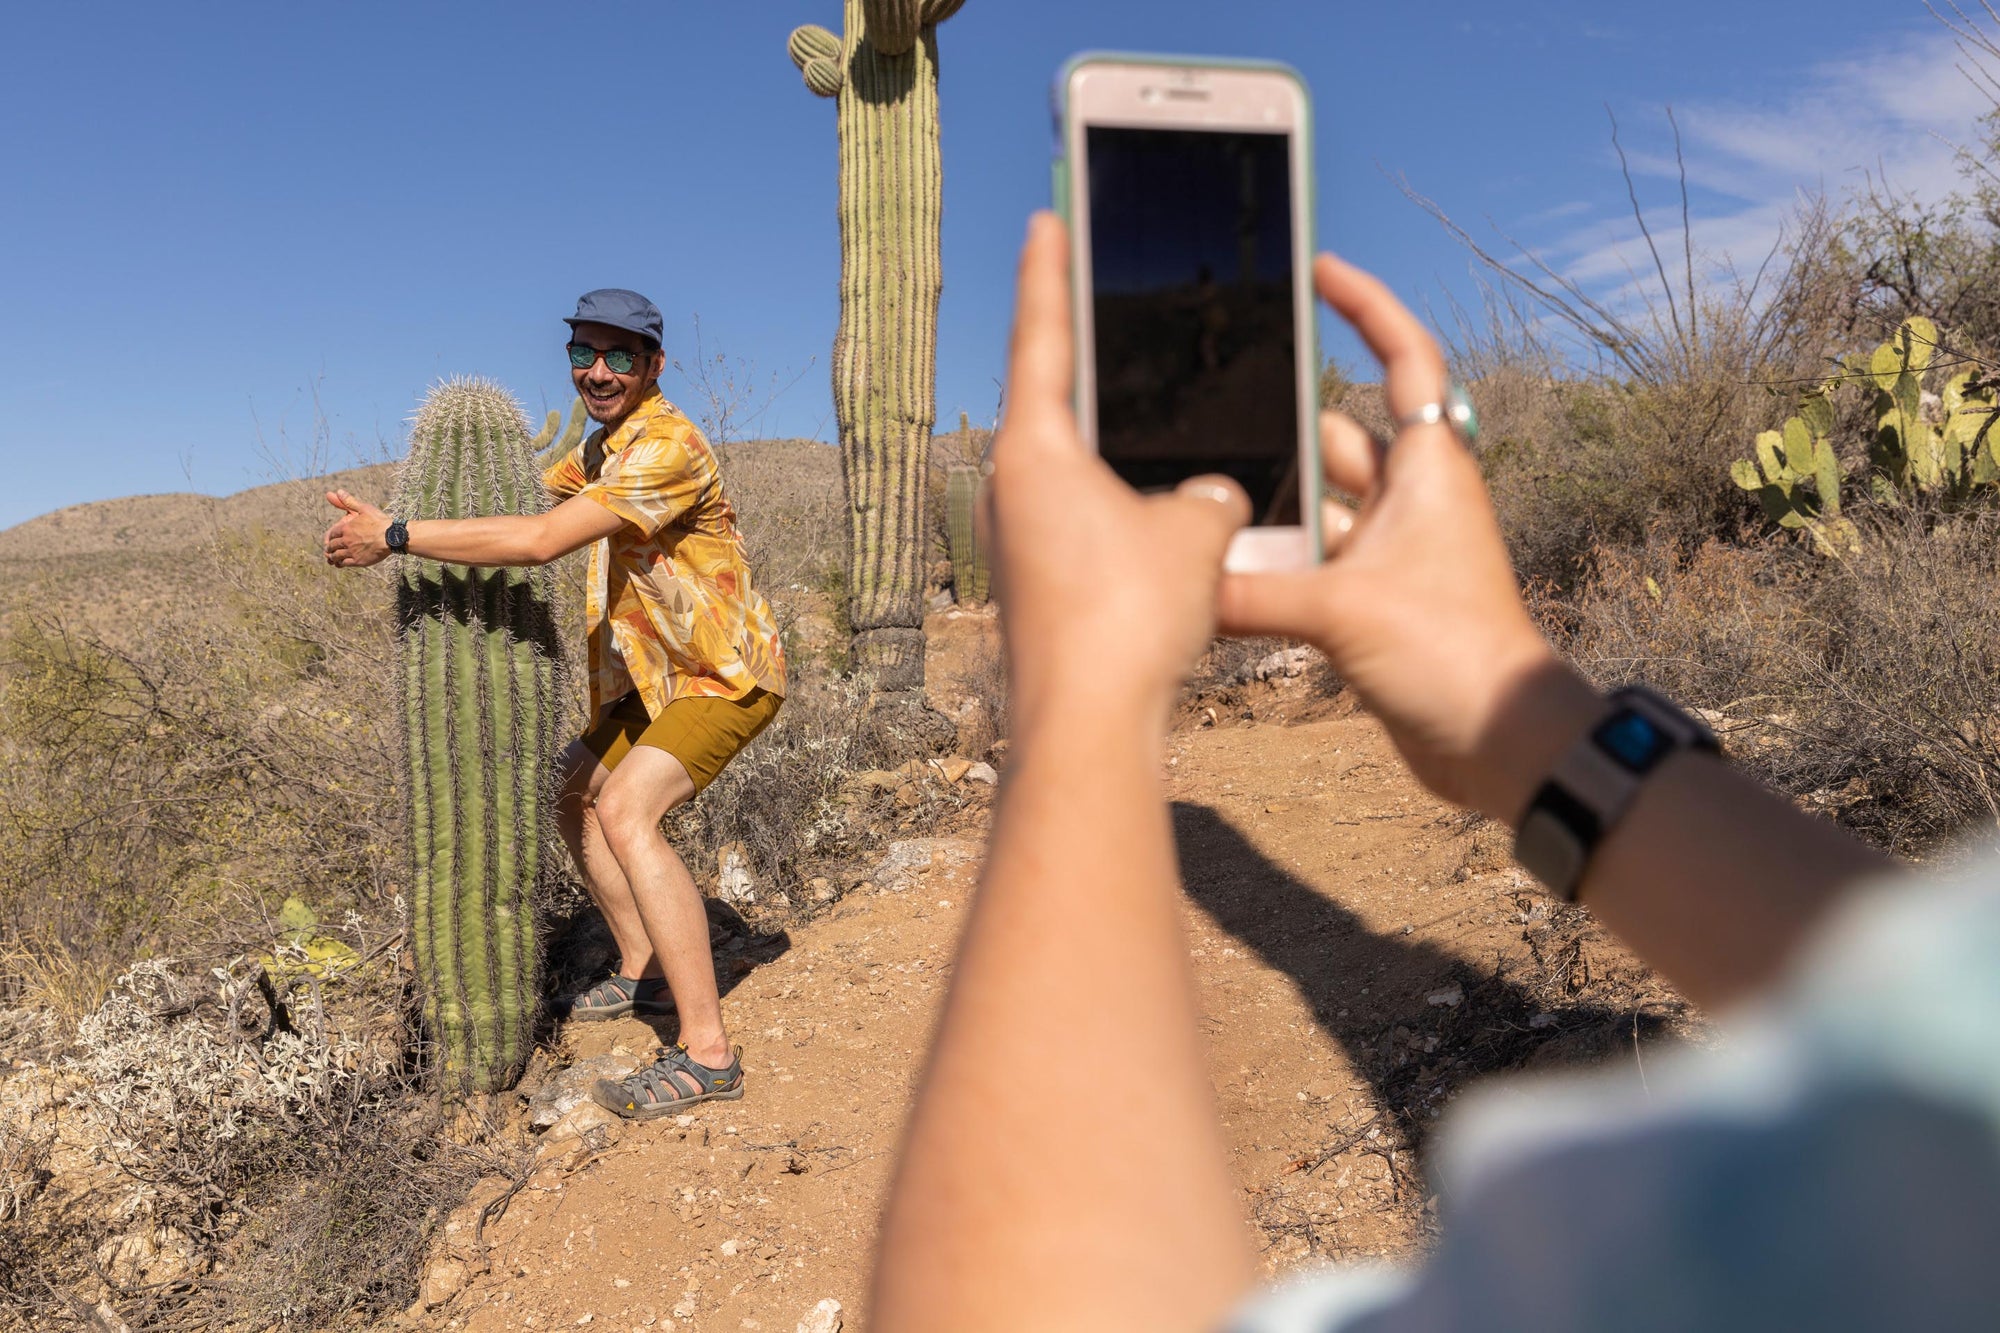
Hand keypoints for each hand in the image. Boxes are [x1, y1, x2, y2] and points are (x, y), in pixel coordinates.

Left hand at [323, 489, 392, 567]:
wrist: (392, 537)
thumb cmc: (380, 521)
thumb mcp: (364, 508)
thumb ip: (349, 501)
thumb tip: (337, 491)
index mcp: (346, 528)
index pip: (332, 533)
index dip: (330, 537)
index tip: (330, 539)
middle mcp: (346, 540)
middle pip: (332, 545)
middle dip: (330, 547)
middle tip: (329, 549)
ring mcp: (352, 551)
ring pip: (336, 555)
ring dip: (333, 556)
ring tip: (333, 558)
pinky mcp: (358, 561)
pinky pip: (344, 563)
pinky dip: (340, 563)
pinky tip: (340, 564)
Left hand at [988, 214, 1249, 736]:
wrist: (1084, 724)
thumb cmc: (1130, 617)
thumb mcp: (1198, 534)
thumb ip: (1213, 496)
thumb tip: (1212, 501)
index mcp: (1036, 449)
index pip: (1044, 336)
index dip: (1052, 273)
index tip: (1045, 219)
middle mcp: (1010, 488)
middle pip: (1056, 405)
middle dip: (1094, 368)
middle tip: (1113, 314)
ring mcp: (1015, 542)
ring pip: (1074, 476)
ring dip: (1116, 458)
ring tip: (1161, 434)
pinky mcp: (1032, 588)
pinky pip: (1081, 527)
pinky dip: (1119, 514)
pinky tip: (1160, 527)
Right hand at [1218, 255, 1598, 821]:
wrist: (1496, 742)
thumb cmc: (1451, 655)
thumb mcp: (1340, 613)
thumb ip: (1253, 593)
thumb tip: (1180, 585)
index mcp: (1428, 468)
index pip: (1403, 360)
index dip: (1366, 307)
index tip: (1319, 271)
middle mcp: (1411, 498)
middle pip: (1334, 435)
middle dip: (1278, 427)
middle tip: (1208, 406)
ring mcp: (1390, 550)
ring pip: (1313, 503)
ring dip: (1268, 507)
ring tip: (1200, 494)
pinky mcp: (1372, 599)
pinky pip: (1308, 559)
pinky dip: (1271, 561)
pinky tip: (1219, 568)